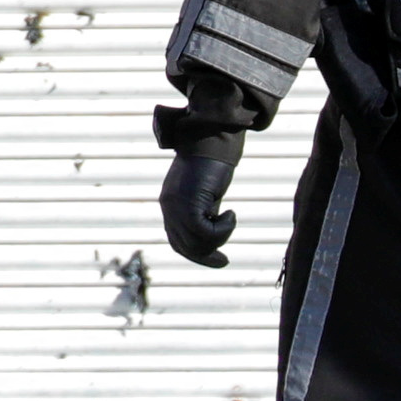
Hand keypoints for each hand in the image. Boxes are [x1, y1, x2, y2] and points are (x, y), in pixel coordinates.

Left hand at [154, 110, 246, 269]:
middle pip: (184, 246)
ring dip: (218, 238)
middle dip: (205, 257)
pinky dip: (223, 229)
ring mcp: (176, 206)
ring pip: (196, 242)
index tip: (216, 259)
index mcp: (170, 204)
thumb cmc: (214, 162)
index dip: (195, 254)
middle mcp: (169, 207)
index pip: (177, 240)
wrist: (214, 139)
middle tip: (223, 261)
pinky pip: (205, 232)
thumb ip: (204, 211)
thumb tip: (211, 236)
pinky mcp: (188, 202)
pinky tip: (231, 214)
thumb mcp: (206, 192)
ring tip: (229, 219)